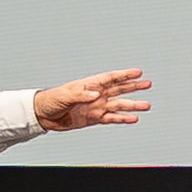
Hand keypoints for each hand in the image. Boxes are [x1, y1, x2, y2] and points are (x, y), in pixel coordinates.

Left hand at [28, 67, 152, 132]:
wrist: (43, 116)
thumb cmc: (51, 100)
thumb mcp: (64, 95)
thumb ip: (80, 94)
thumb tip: (96, 95)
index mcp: (90, 85)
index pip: (110, 78)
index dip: (124, 75)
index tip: (138, 72)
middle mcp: (96, 94)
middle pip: (119, 89)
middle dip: (134, 86)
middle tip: (148, 84)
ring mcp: (97, 106)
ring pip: (119, 104)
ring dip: (132, 105)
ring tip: (146, 105)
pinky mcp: (94, 118)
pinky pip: (112, 118)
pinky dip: (123, 119)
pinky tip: (133, 119)